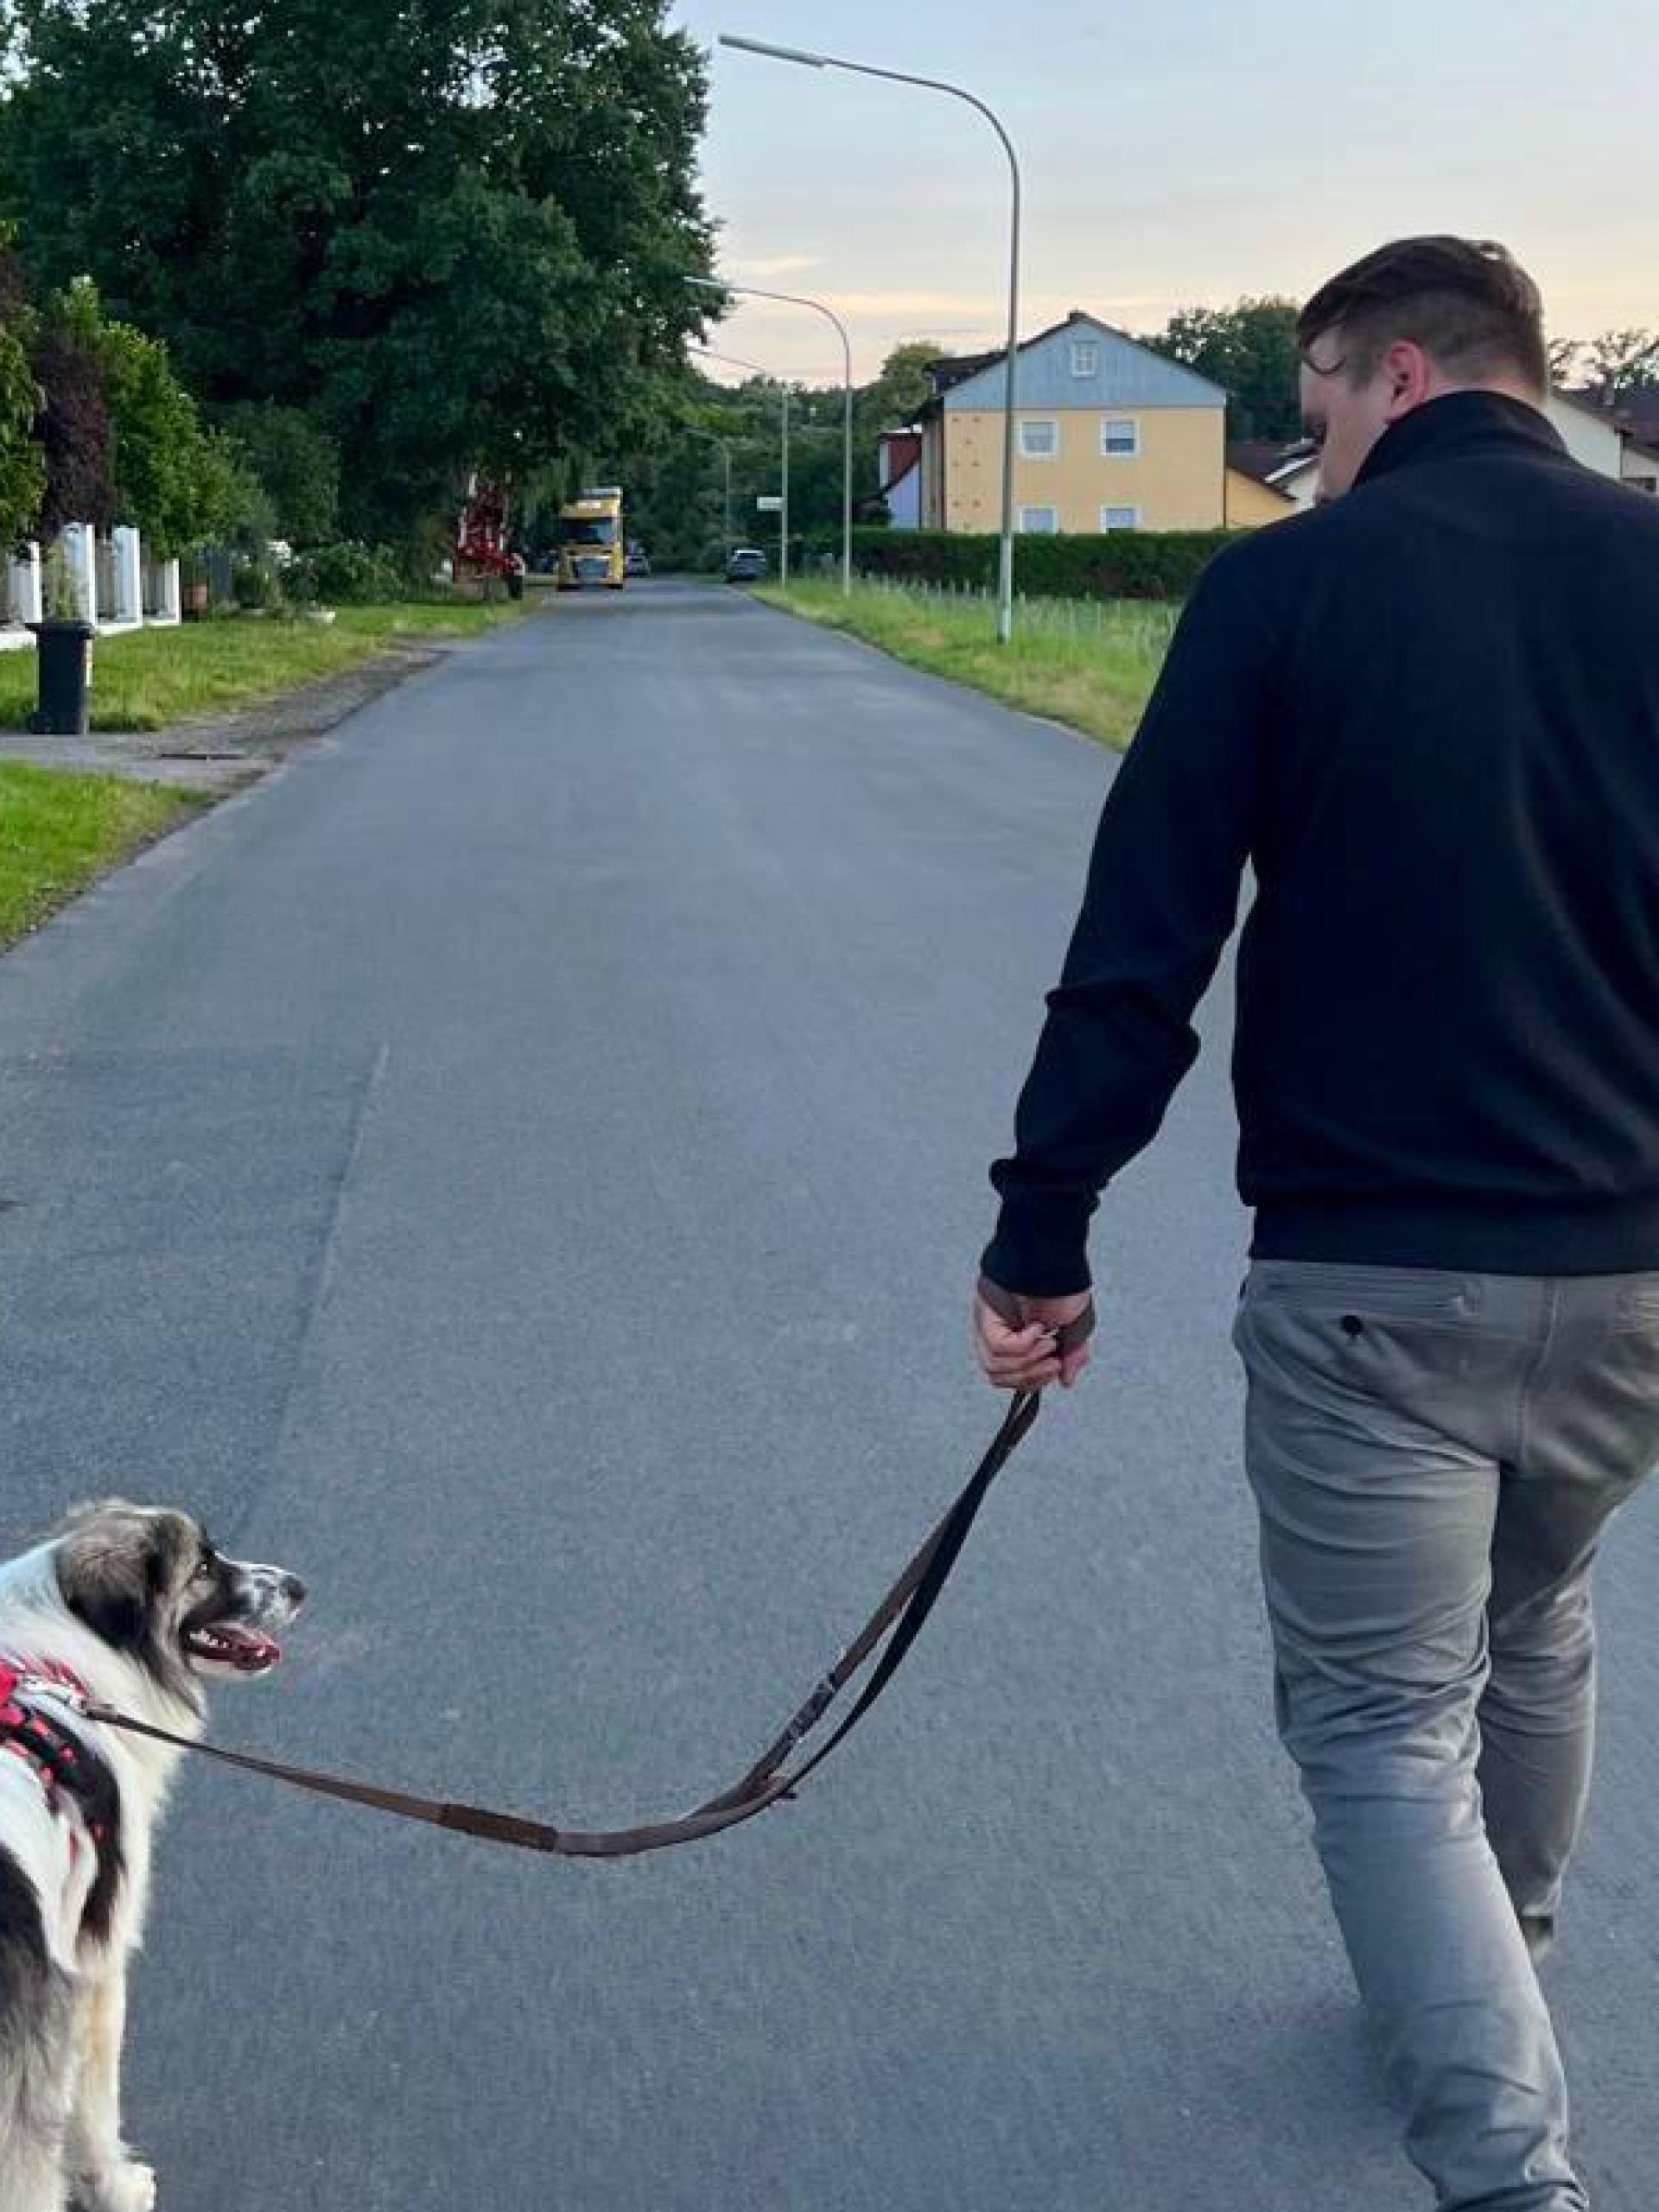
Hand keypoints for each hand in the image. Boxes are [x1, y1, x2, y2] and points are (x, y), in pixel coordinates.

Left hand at [973, 1280, 1093, 1392]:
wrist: (1054, 1256)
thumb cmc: (1063, 1284)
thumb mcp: (1075, 1326)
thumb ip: (1071, 1355)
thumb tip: (1066, 1381)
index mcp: (1014, 1338)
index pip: (1011, 1377)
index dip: (1033, 1381)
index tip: (1056, 1367)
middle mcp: (996, 1333)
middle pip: (998, 1377)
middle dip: (1031, 1376)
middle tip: (1054, 1361)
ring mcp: (987, 1324)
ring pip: (994, 1367)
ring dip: (1029, 1361)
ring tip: (1048, 1342)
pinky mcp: (984, 1315)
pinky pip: (998, 1347)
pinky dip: (1023, 1344)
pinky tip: (1036, 1327)